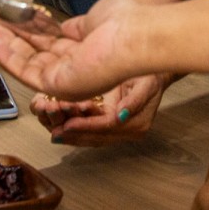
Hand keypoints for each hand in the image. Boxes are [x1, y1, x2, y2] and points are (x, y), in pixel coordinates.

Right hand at [0, 0, 143, 97]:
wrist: (135, 36)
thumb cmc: (124, 24)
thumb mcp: (95, 17)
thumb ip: (77, 26)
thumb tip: (63, 27)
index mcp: (85, 52)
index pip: (51, 44)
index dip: (29, 33)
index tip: (12, 21)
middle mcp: (74, 68)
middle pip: (35, 55)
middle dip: (11, 40)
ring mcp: (65, 79)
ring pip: (26, 64)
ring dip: (3, 48)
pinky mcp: (56, 85)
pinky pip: (24, 71)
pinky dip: (4, 55)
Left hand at [31, 73, 165, 144]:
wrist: (155, 71)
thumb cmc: (150, 73)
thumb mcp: (147, 83)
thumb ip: (135, 101)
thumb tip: (120, 116)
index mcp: (136, 124)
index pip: (106, 128)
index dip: (86, 127)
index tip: (67, 125)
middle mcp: (127, 131)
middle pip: (96, 138)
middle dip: (74, 136)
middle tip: (54, 133)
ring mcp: (118, 131)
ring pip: (91, 138)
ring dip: (71, 136)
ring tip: (53, 132)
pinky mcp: (109, 125)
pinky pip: (90, 131)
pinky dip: (74, 129)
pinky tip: (59, 125)